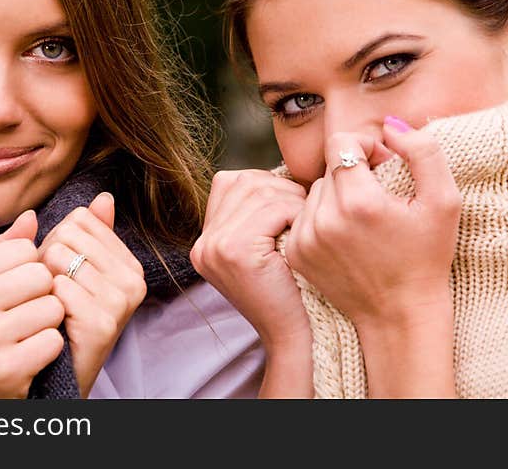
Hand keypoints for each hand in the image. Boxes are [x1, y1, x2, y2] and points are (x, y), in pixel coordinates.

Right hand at [0, 211, 64, 397]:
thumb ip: (2, 252)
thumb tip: (31, 216)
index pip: (25, 248)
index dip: (32, 269)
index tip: (16, 292)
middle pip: (42, 275)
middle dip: (45, 295)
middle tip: (26, 316)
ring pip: (53, 307)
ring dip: (49, 324)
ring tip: (27, 337)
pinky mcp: (4, 369)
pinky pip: (54, 341)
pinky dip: (50, 350)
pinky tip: (30, 358)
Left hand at [40, 192, 145, 397]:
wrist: (54, 375)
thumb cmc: (60, 318)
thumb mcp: (74, 270)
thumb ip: (89, 233)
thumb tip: (105, 196)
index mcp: (128, 263)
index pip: (81, 218)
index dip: (58, 241)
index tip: (62, 273)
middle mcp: (133, 280)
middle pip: (69, 234)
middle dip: (49, 259)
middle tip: (54, 293)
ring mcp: (121, 302)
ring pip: (60, 257)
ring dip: (43, 282)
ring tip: (52, 307)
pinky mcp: (104, 323)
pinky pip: (58, 288)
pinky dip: (46, 303)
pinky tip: (54, 323)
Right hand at [191, 169, 309, 352]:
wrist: (296, 337)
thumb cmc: (293, 290)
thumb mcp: (266, 248)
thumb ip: (260, 213)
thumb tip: (282, 171)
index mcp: (206, 241)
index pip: (231, 182)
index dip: (267, 186)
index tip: (291, 208)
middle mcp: (203, 243)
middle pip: (244, 181)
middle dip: (282, 189)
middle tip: (304, 213)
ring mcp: (214, 247)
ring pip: (260, 191)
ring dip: (291, 200)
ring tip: (304, 224)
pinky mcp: (234, 251)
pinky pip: (272, 208)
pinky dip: (295, 213)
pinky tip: (303, 235)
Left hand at [284, 119, 460, 396]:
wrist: (399, 316)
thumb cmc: (427, 256)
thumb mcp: (444, 201)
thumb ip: (423, 152)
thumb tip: (390, 126)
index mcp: (359, 202)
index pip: (341, 142)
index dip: (365, 145)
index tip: (385, 165)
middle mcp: (324, 220)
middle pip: (329, 166)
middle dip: (354, 171)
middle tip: (380, 196)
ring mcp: (305, 238)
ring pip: (315, 190)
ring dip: (338, 195)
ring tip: (364, 220)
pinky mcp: (296, 253)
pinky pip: (304, 215)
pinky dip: (323, 218)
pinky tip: (348, 238)